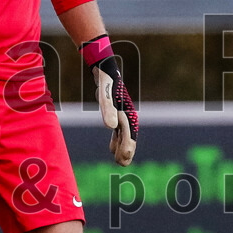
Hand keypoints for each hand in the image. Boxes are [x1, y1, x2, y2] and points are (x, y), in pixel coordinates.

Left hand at [80, 35, 137, 165]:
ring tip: (120, 162)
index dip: (127, 147)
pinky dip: (116, 139)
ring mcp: (121, 113)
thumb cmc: (105, 80)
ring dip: (123, 147)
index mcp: (125, 112)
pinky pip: (118, 130)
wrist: (104, 68)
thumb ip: (108, 109)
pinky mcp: (115, 111)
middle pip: (129, 136)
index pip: (129, 133)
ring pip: (124, 134)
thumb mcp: (104, 93)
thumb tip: (110, 127)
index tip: (123, 160)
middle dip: (127, 150)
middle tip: (123, 164)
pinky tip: (111, 149)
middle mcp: (126, 114)